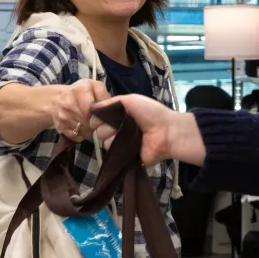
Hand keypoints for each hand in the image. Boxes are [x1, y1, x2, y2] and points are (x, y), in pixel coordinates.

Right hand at [51, 79, 110, 140]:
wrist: (55, 100)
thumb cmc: (79, 92)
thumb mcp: (94, 86)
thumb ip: (104, 94)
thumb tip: (109, 108)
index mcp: (79, 91)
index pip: (92, 109)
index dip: (100, 114)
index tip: (101, 114)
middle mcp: (69, 104)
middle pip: (90, 122)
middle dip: (96, 122)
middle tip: (97, 119)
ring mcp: (63, 118)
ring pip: (85, 131)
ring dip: (90, 129)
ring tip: (89, 122)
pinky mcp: (61, 129)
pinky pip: (78, 137)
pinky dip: (83, 134)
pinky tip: (82, 127)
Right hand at [89, 95, 205, 167]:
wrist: (166, 131)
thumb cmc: (150, 113)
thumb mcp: (130, 100)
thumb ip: (110, 103)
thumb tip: (91, 107)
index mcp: (119, 116)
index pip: (98, 117)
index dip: (97, 117)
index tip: (100, 116)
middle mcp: (118, 129)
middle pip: (98, 130)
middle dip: (106, 126)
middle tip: (119, 124)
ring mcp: (121, 144)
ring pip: (104, 141)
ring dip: (112, 137)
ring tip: (126, 135)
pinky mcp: (124, 156)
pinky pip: (112, 154)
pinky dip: (117, 148)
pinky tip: (127, 145)